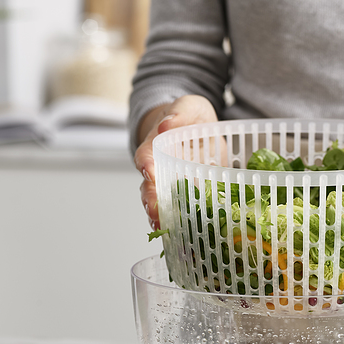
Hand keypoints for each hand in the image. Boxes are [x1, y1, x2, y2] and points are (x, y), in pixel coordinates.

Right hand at [135, 95, 217, 229]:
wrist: (197, 127)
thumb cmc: (189, 115)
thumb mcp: (188, 106)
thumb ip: (179, 113)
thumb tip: (167, 124)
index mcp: (155, 146)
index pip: (146, 157)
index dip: (147, 166)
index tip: (149, 174)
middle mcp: (158, 169)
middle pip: (149, 187)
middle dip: (151, 201)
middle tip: (155, 213)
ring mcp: (171, 185)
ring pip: (161, 203)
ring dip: (161, 217)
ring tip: (165, 229)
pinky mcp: (187, 194)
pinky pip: (181, 210)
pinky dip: (182, 223)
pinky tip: (187, 237)